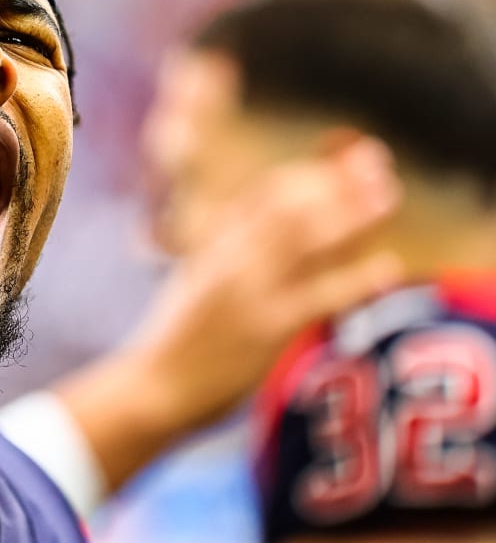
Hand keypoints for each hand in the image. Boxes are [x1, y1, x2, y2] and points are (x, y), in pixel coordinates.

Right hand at [58, 137, 402, 492]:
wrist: (154, 388)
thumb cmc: (176, 340)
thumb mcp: (194, 279)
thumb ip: (224, 247)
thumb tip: (257, 220)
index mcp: (213, 245)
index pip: (264, 193)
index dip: (308, 170)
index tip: (343, 155)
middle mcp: (231, 260)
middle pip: (290, 206)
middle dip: (335, 180)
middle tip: (376, 159)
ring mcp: (249, 292)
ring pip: (306, 241)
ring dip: (351, 215)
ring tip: (388, 197)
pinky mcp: (266, 330)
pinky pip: (318, 297)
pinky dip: (354, 280)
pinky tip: (386, 267)